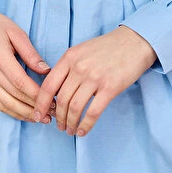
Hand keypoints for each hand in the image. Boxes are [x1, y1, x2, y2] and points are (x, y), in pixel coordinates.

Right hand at [0, 8, 56, 123]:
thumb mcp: (17, 32)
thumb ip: (31, 53)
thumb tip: (47, 71)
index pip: (20, 82)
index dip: (38, 95)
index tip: (54, 100)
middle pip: (15, 96)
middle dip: (35, 107)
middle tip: (54, 113)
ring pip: (7, 104)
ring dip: (26, 114)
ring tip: (44, 118)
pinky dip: (14, 112)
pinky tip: (28, 115)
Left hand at [31, 25, 156, 136]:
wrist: (134, 41)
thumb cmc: (107, 48)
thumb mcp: (82, 50)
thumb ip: (67, 67)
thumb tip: (55, 91)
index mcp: (69, 57)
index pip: (48, 85)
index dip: (40, 104)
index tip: (37, 116)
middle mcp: (79, 67)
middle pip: (61, 100)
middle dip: (57, 117)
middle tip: (59, 126)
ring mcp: (95, 77)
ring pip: (75, 108)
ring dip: (70, 123)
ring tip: (70, 130)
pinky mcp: (110, 87)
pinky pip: (93, 112)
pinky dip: (86, 124)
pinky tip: (82, 131)